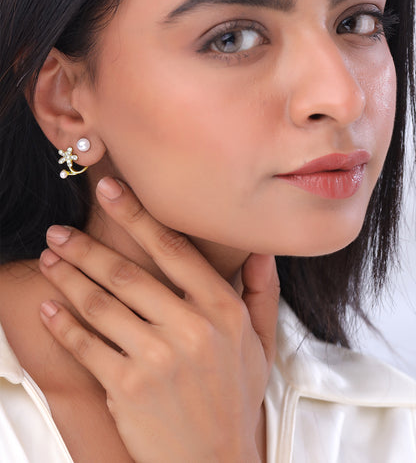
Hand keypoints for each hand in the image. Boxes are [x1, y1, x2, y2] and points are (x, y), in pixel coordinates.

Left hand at [39, 177, 279, 462]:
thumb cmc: (235, 398)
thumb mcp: (261, 343)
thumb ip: (262, 292)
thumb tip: (263, 248)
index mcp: (222, 309)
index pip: (173, 249)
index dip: (136, 215)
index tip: (109, 189)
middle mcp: (191, 328)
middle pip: (127, 274)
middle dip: (86, 248)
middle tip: (58, 231)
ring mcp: (158, 358)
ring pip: (101, 305)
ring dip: (68, 278)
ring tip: (49, 260)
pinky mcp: (128, 389)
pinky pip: (85, 346)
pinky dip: (61, 324)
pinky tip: (48, 307)